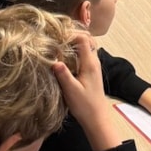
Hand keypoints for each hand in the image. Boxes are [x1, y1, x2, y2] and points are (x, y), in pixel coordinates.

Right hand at [52, 30, 118, 150]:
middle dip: (72, 34)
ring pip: (86, 46)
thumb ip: (63, 75)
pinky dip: (75, 50)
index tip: (55, 36)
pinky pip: (84, 53)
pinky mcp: (90, 70)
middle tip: (56, 37)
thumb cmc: (85, 105)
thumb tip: (54, 61)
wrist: (97, 117)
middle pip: (86, 39)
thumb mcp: (71, 91)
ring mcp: (93, 65)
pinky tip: (63, 55)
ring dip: (74, 42)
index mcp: (90, 63)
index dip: (70, 34)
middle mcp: (94, 61)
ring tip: (57, 43)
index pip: (83, 39)